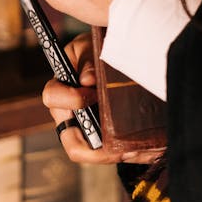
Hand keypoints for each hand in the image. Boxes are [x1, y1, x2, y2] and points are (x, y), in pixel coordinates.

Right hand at [42, 32, 155, 164]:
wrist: (114, 54)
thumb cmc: (96, 50)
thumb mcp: (90, 47)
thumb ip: (88, 60)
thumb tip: (87, 79)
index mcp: (61, 90)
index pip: (52, 98)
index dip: (69, 99)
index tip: (90, 93)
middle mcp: (71, 116)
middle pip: (73, 144)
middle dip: (94, 148)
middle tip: (115, 144)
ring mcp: (90, 129)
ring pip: (96, 154)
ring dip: (116, 154)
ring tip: (137, 149)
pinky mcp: (108, 136)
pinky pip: (116, 151)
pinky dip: (132, 152)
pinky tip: (148, 149)